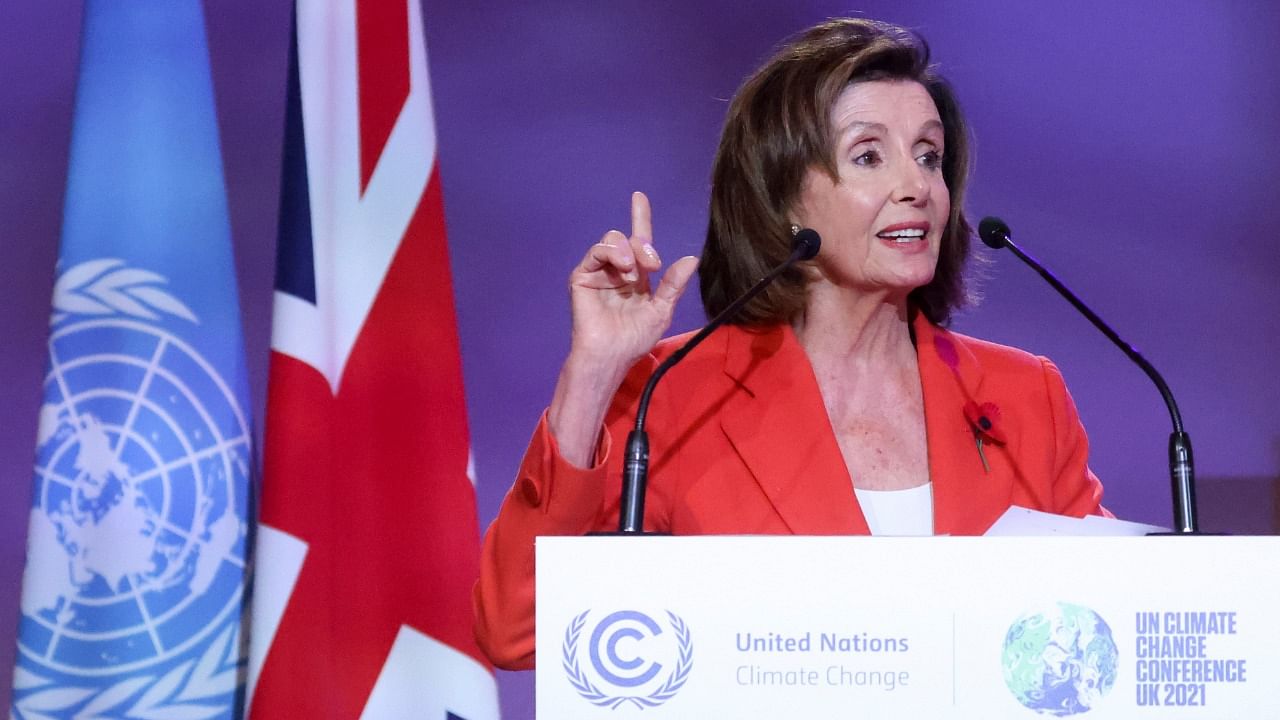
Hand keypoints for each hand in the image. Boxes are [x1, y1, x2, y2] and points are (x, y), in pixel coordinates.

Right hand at [548, 192, 697, 467]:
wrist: (611, 355)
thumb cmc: (634, 339)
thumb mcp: (661, 310)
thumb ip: (674, 284)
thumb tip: (692, 258)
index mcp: (636, 277)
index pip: (639, 242)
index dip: (639, 217)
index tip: (639, 196)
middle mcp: (617, 270)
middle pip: (628, 238)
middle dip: (644, 245)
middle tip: (652, 264)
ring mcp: (599, 272)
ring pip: (612, 241)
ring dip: (628, 251)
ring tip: (634, 273)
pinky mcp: (583, 276)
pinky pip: (597, 252)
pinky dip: (612, 254)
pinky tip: (623, 269)